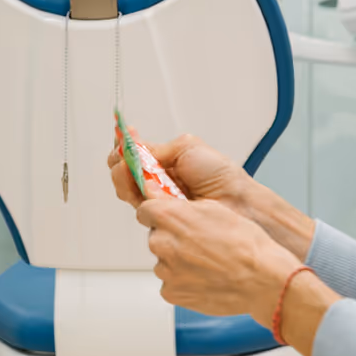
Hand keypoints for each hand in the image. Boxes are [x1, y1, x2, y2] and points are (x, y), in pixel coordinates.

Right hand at [107, 127, 250, 208]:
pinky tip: (146, 186)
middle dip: (119, 164)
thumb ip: (158, 148)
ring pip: (127, 192)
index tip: (121, 138)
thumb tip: (136, 147)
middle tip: (124, 159)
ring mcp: (158, 201)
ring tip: (132, 170)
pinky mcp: (160, 218)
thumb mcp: (188, 147)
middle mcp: (157, 183)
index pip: (133, 156)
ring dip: (125, 178)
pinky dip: (138, 195)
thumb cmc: (220, 175)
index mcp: (163, 164)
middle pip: (124, 175)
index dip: (123, 148)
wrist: (236, 200)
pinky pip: (141, 207)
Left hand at [137, 198, 340, 355]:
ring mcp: (165, 271)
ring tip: (208, 263)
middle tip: (200, 244)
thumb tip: (158, 197)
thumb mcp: (214, 208)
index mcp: (169, 218)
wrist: (261, 278)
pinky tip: (205, 278)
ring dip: (179, 262)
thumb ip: (180, 204)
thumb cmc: (244, 243)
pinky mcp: (171, 293)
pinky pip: (171, 284)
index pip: (145, 211)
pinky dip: (184, 282)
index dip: (160, 215)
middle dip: (172, 239)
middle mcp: (161, 243)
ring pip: (164, 262)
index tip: (171, 220)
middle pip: (156, 238)